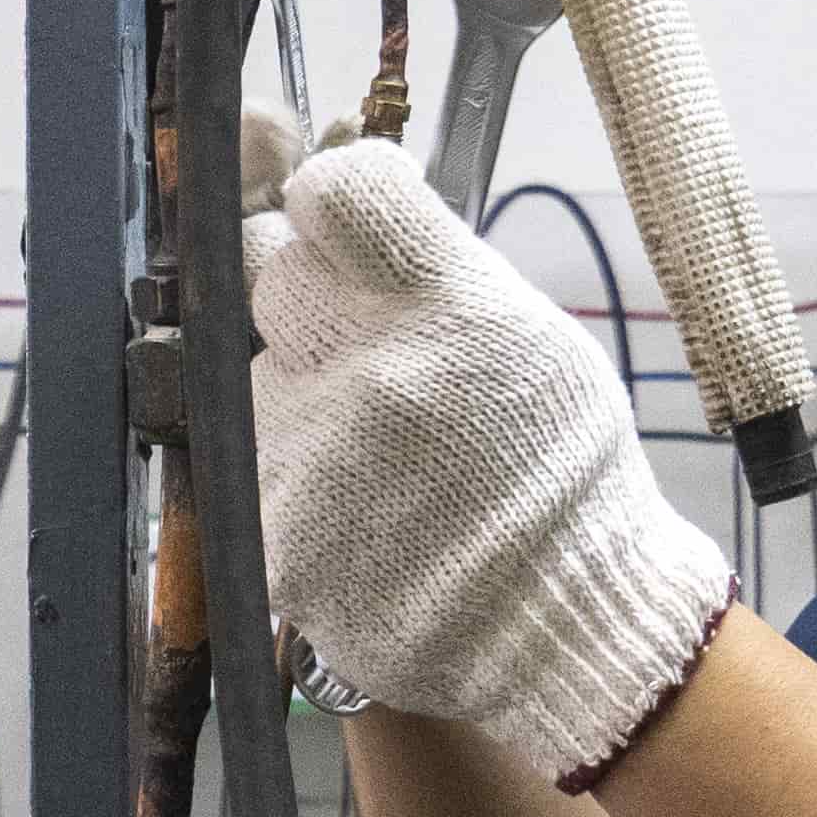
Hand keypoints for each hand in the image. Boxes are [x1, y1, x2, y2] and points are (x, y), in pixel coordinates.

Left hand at [249, 140, 735, 784]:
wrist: (563, 625)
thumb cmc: (560, 478)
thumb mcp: (539, 344)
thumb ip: (442, 273)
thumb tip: (356, 212)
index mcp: (449, 308)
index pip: (333, 192)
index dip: (330, 200)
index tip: (340, 225)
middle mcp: (374, 370)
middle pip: (276, 272)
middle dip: (310, 298)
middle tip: (360, 346)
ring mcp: (315, 455)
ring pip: (258, 377)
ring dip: (300, 400)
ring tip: (378, 457)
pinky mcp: (276, 531)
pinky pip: (253, 469)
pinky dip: (294, 483)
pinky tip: (360, 515)